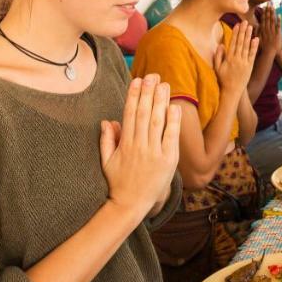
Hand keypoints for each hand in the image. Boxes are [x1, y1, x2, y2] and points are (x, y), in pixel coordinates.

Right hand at [99, 74, 180, 218]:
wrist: (130, 205)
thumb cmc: (118, 183)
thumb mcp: (107, 161)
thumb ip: (107, 140)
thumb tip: (107, 121)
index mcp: (125, 144)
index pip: (130, 114)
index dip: (133, 96)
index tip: (137, 81)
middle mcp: (139, 146)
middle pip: (144, 114)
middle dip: (148, 93)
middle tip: (153, 76)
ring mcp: (154, 153)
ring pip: (157, 122)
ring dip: (161, 101)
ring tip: (164, 85)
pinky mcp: (168, 160)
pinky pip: (171, 137)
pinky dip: (173, 121)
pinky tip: (175, 107)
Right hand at [213, 21, 258, 93]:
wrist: (232, 91)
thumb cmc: (223, 79)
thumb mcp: (217, 68)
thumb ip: (218, 56)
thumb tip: (221, 45)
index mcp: (229, 59)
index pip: (233, 43)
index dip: (235, 33)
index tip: (237, 25)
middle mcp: (237, 59)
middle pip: (241, 42)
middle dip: (243, 31)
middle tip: (245, 22)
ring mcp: (244, 62)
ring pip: (247, 47)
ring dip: (249, 36)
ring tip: (251, 27)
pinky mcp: (250, 66)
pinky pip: (253, 55)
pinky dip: (255, 47)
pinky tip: (256, 39)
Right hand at [257, 7, 281, 56]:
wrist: (269, 53)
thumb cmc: (263, 48)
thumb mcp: (257, 39)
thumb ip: (256, 32)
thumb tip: (255, 25)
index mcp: (262, 30)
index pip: (263, 19)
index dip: (264, 13)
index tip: (265, 7)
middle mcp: (267, 29)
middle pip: (268, 18)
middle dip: (268, 10)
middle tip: (269, 3)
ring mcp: (273, 31)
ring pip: (273, 20)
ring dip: (273, 13)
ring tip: (273, 6)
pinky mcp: (278, 34)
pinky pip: (278, 26)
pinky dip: (279, 20)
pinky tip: (279, 15)